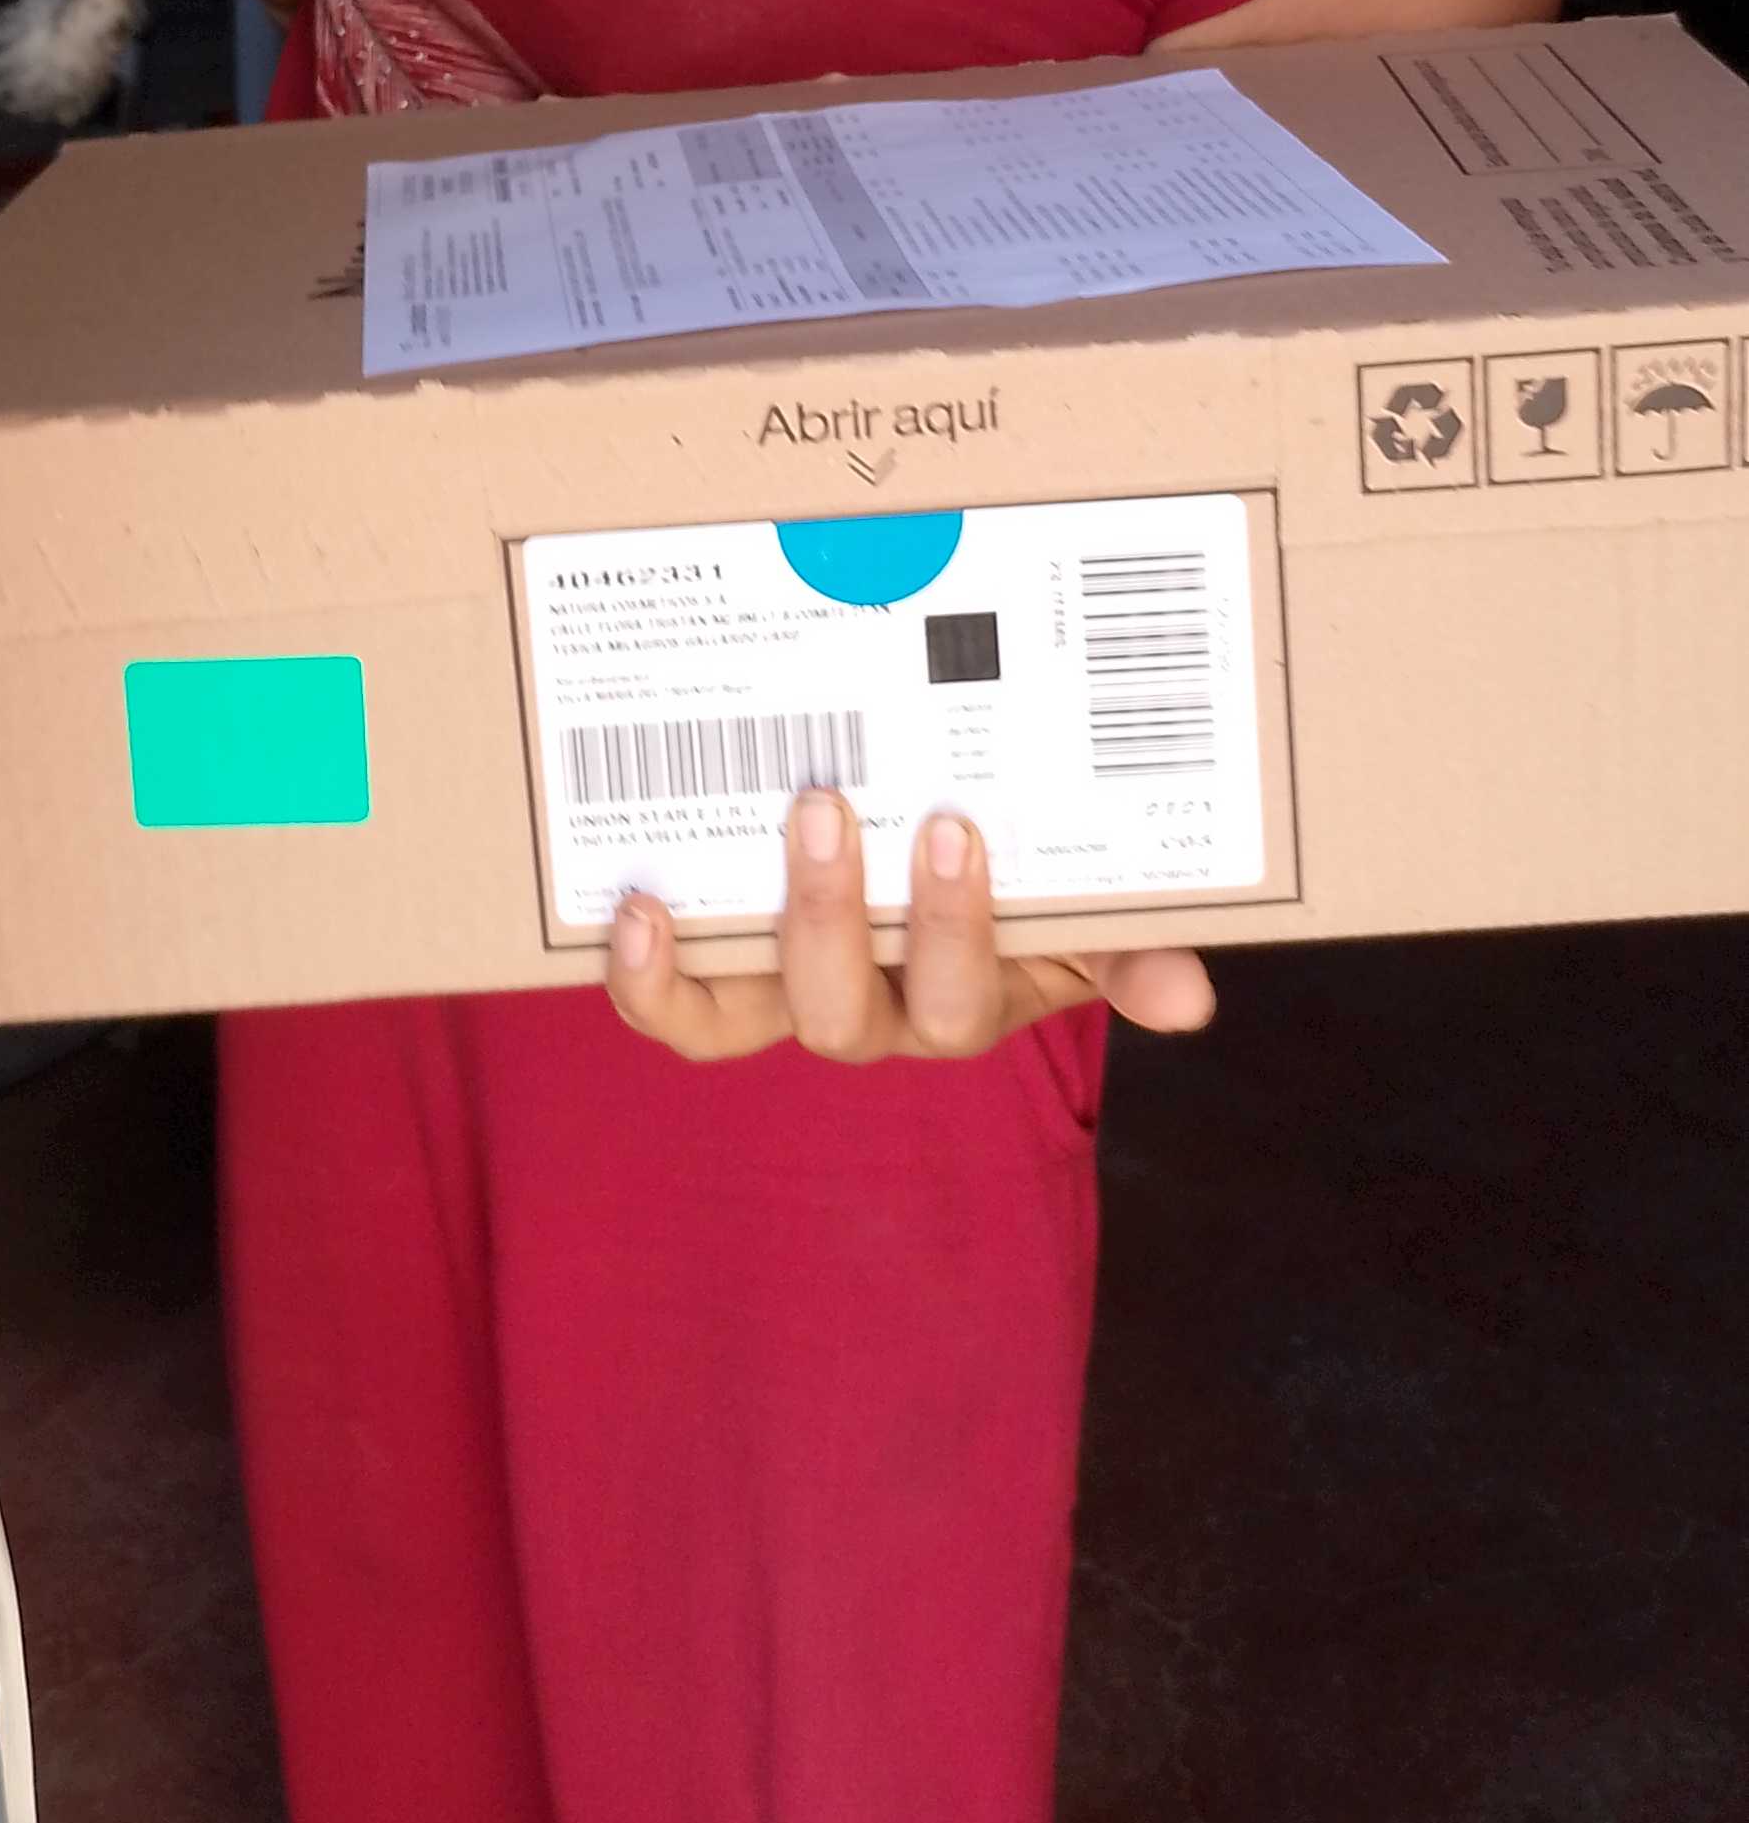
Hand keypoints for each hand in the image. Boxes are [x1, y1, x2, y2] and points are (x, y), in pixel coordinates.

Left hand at [605, 788, 1214, 1066]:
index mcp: (963, 996)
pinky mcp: (715, 972)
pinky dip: (644, 976)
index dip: (952, 932)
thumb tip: (1189, 996)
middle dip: (830, 916)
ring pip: (742, 1018)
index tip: (955, 827)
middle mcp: (871, 1010)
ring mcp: (785, 994)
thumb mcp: (1089, 914)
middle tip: (827, 804)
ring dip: (709, 962)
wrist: (942, 851)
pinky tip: (633, 905)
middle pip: (841, 1016)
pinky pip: (673, 1006)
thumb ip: (1131, 946)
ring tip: (687, 879)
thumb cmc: (1026, 889)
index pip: (959, 1000)